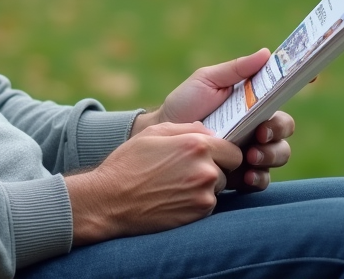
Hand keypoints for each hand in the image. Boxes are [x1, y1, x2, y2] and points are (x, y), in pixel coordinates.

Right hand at [65, 122, 242, 244]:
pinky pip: (207, 205)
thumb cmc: (129, 163)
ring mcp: (203, 196)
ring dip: (205, 186)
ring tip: (176, 184)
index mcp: (197, 146)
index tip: (209, 154)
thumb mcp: (153, 133)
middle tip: (187, 169)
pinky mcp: (198, 216)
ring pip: (218, 188)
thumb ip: (187, 128)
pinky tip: (174, 197)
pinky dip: (196, 201)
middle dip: (214, 167)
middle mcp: (206, 171)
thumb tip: (209, 131)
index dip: (222, 151)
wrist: (110, 201)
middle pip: (228, 169)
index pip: (233, 150)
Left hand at [130, 50, 295, 190]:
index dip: (301, 85)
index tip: (310, 79)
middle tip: (260, 133)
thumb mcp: (207, 80)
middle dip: (278, 131)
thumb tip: (267, 53)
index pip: (282, 96)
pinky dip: (259, 178)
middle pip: (285, 129)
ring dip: (271, 155)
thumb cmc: (185, 103)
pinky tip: (247, 174)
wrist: (163, 135)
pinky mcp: (241, 174)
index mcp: (254, 103)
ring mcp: (252, 151)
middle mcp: (258, 127)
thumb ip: (236, 69)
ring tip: (251, 155)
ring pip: (279, 154)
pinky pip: (262, 180)